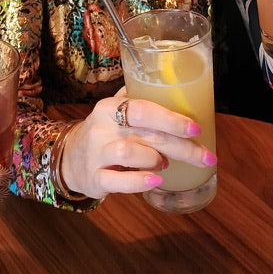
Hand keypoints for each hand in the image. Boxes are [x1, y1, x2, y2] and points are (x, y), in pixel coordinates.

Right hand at [58, 89, 216, 198]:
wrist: (68, 158)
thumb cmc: (103, 133)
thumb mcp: (115, 112)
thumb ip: (140, 100)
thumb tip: (180, 92)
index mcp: (111, 107)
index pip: (143, 108)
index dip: (171, 118)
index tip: (196, 127)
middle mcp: (102, 127)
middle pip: (145, 132)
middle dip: (180, 145)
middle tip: (204, 156)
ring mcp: (96, 153)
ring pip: (128, 152)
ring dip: (155, 158)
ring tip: (165, 164)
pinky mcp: (94, 178)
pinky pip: (117, 180)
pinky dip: (139, 181)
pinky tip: (155, 181)